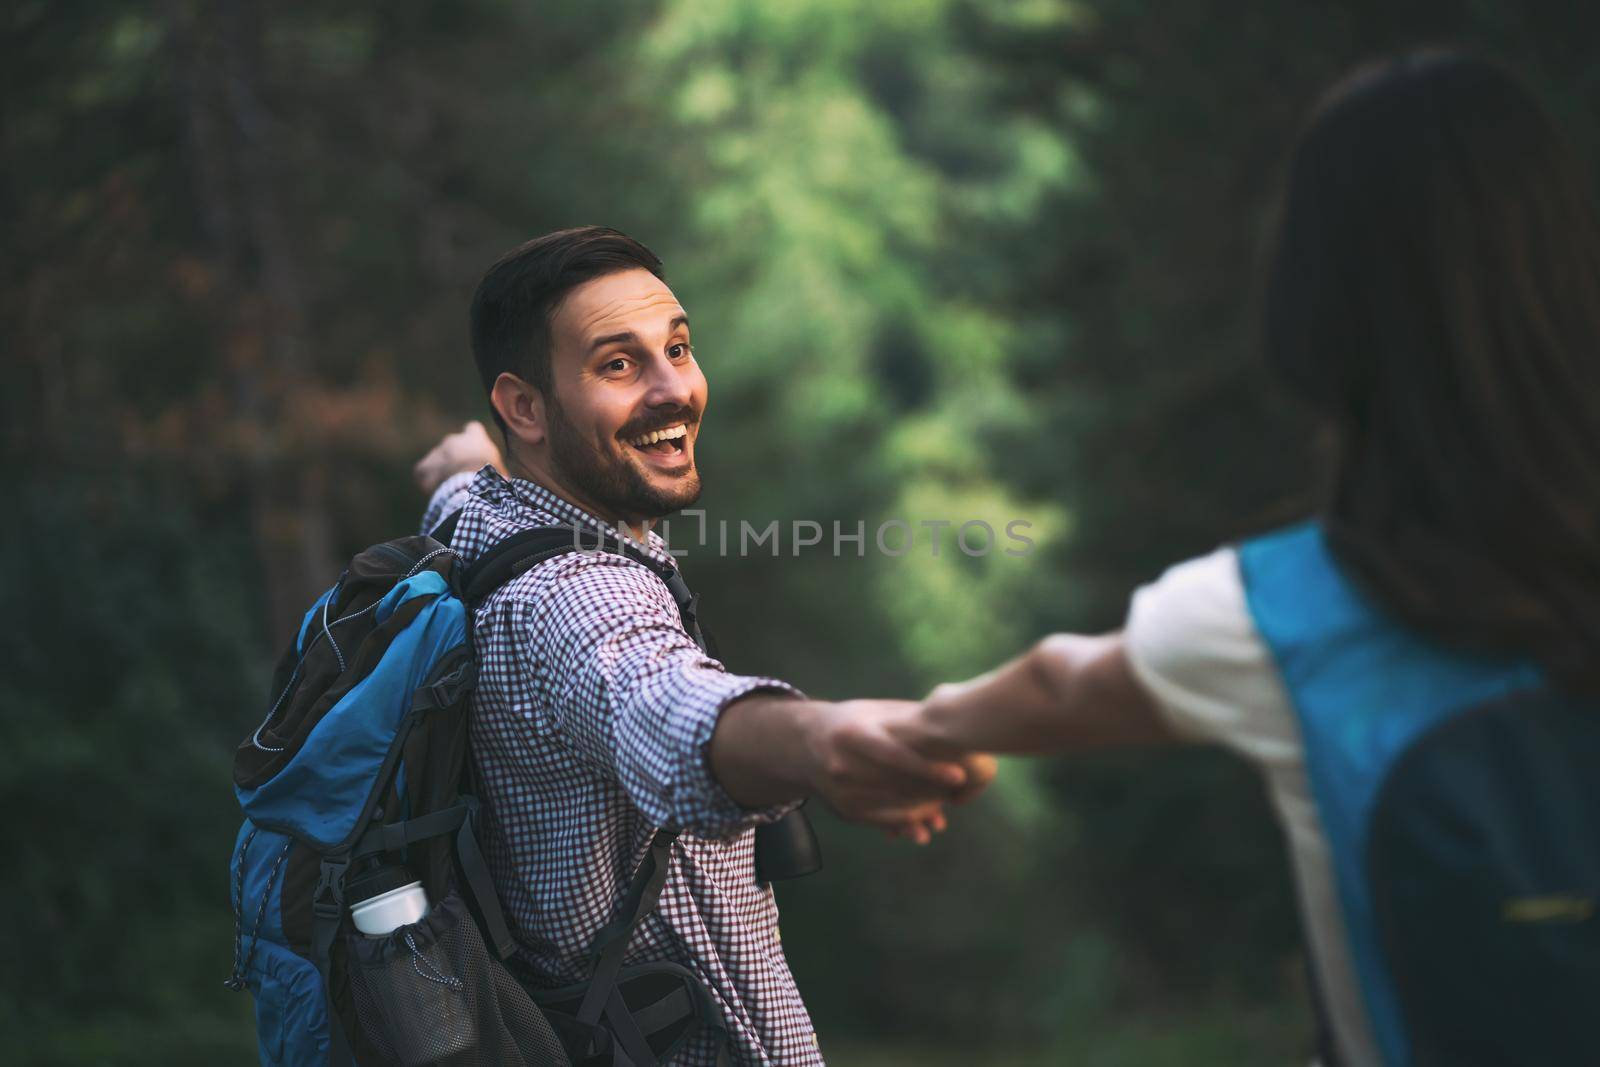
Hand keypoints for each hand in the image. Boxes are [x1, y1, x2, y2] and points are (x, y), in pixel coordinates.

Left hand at [413, 421, 504, 493]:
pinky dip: (428, 481)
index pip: (473, 429)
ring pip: (439, 460)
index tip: (476, 452)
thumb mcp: (500, 471)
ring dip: (443, 470)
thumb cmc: (490, 478)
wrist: (469, 487)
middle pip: (453, 446)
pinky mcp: (423, 467)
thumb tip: (503, 481)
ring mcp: (437, 452)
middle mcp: (453, 439)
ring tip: (452, 488)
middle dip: (457, 458)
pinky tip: (438, 491)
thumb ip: (496, 469)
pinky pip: (424, 473)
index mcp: (474, 437)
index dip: (474, 440)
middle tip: (464, 476)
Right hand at [800, 699, 975, 843]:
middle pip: (896, 785)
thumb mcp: (874, 712)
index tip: (959, 776)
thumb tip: (954, 727)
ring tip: (943, 813)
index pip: (896, 755)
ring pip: (891, 808)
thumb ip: (909, 720)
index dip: (928, 768)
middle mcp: (842, 765)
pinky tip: (922, 827)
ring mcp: (840, 791)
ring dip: (922, 813)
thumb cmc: (853, 721)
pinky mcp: (842, 809)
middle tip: (961, 795)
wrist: (805, 742)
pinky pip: (879, 821)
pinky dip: (902, 825)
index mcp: (853, 734)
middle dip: (932, 793)